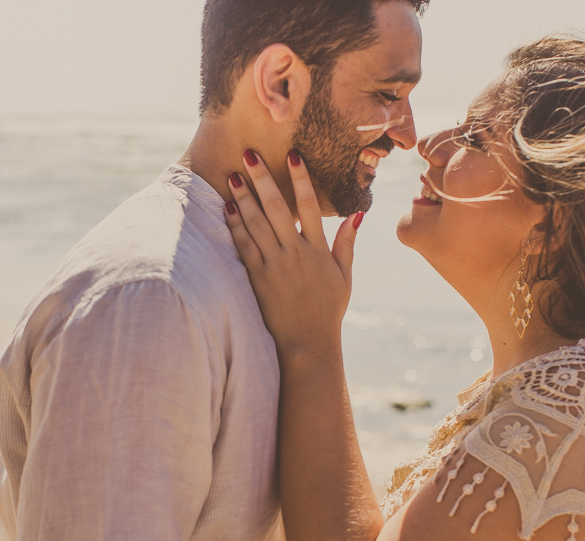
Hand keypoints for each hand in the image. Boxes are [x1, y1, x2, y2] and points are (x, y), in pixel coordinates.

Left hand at [224, 149, 362, 356]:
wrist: (307, 342)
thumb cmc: (327, 310)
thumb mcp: (344, 276)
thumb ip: (347, 244)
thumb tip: (357, 215)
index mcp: (318, 249)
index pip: (309, 206)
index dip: (300, 178)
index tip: (292, 155)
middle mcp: (295, 253)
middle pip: (277, 208)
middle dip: (262, 179)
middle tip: (249, 154)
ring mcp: (274, 265)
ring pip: (256, 224)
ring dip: (244, 198)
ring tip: (232, 175)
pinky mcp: (257, 278)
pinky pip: (244, 247)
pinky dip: (235, 227)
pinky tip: (227, 208)